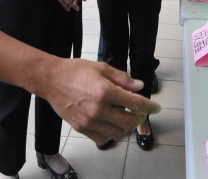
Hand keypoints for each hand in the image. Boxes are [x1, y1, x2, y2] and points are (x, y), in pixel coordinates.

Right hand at [39, 58, 160, 144]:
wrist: (51, 80)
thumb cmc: (74, 71)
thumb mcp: (101, 68)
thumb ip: (122, 78)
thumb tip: (139, 86)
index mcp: (105, 91)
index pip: (135, 104)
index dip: (150, 107)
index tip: (156, 108)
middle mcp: (98, 109)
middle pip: (129, 122)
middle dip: (138, 118)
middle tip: (139, 113)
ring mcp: (89, 121)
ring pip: (117, 134)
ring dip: (125, 127)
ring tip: (124, 118)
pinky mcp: (81, 128)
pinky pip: (102, 139)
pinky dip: (110, 134)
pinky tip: (110, 124)